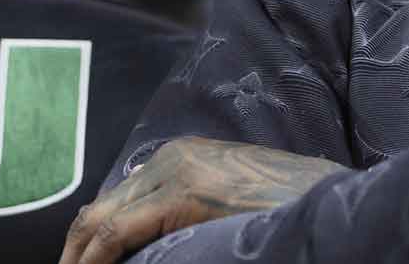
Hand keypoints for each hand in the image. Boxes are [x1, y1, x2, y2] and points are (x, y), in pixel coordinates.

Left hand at [59, 137, 347, 263]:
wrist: (332, 198)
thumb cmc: (292, 206)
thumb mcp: (233, 202)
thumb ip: (194, 210)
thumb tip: (159, 241)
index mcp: (183, 155)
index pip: (116, 200)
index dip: (89, 243)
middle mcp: (172, 155)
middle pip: (99, 209)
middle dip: (76, 253)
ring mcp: (176, 170)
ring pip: (99, 222)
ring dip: (79, 260)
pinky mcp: (182, 194)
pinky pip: (116, 233)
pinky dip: (93, 261)